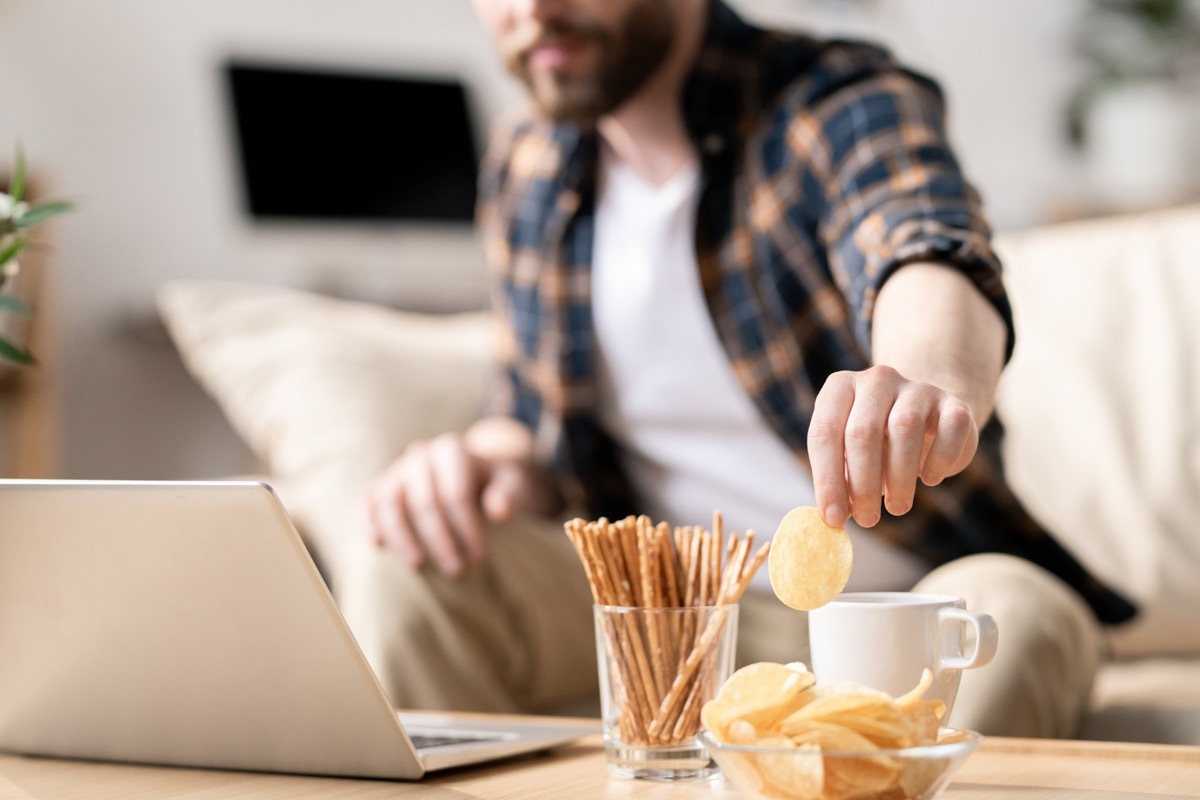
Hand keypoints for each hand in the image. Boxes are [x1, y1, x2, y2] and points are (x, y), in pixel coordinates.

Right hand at [362, 432, 549, 576]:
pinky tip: (376, 545)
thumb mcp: (512, 483)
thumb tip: (499, 511)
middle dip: (439, 539)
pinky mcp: (381, 486)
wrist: (474, 477)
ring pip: (390, 503)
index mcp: (452, 450)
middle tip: (455, 570)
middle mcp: (420, 455)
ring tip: (418, 566)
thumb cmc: (495, 484)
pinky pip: (369, 502)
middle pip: (424, 501)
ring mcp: (397, 470)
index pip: (455, 493)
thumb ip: (508, 494)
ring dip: (402, 537)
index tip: (479, 556)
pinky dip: (369, 522)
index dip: (467, 527)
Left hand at [808, 365, 978, 528]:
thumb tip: (832, 518)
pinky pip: (951, 428)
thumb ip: (839, 478)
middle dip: (862, 484)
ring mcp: (917, 388)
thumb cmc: (876, 442)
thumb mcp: (849, 454)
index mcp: (840, 388)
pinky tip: (930, 479)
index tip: (833, 518)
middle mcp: (876, 380)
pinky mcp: (953, 402)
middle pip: (862, 432)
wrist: (926, 415)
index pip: (824, 432)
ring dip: (899, 477)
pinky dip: (939, 460)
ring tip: (897, 507)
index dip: (826, 479)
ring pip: (904, 428)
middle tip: (867, 519)